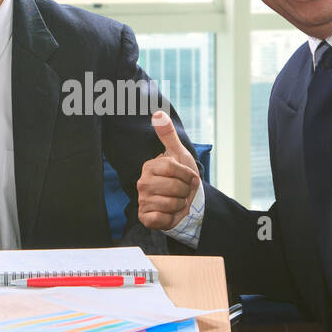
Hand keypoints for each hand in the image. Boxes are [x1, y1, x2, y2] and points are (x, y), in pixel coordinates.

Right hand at [136, 111, 199, 230]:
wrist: (186, 203)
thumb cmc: (183, 178)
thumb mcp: (179, 155)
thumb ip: (169, 135)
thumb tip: (158, 113)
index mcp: (149, 166)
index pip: (172, 168)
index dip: (187, 174)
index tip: (189, 177)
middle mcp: (142, 183)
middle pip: (173, 187)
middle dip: (185, 191)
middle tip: (183, 191)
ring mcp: (142, 200)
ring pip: (171, 203)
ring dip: (180, 205)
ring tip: (177, 202)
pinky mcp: (145, 217)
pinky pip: (161, 219)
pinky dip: (171, 218)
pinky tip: (169, 213)